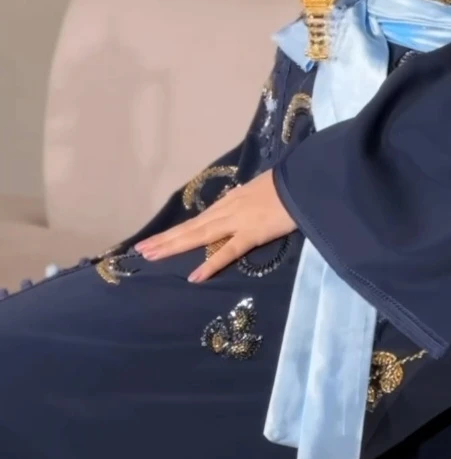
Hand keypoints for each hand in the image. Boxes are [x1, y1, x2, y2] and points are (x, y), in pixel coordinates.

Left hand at [134, 170, 296, 282]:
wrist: (301, 182)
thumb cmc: (285, 186)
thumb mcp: (258, 193)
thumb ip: (245, 204)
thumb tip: (237, 211)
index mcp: (229, 202)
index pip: (196, 220)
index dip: (174, 231)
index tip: (154, 240)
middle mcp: (227, 210)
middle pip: (190, 228)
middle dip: (165, 240)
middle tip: (141, 250)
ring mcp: (237, 222)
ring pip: (199, 236)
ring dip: (174, 246)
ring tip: (152, 255)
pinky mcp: (252, 234)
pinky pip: (228, 251)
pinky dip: (210, 263)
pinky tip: (194, 276)